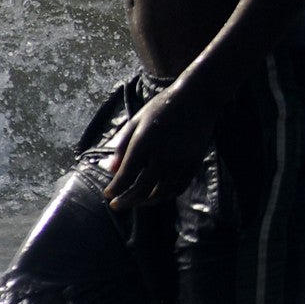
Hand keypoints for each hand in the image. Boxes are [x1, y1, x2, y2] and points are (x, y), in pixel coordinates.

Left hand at [101, 82, 218, 210]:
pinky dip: (166, 195)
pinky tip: (157, 194)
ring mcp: (180, 161)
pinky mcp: (193, 163)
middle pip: (141, 190)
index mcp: (144, 144)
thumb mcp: (136, 121)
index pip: (125, 177)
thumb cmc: (162, 107)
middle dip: (126, 201)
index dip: (114, 189)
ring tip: (137, 201)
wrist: (197, 98)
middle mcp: (162, 156)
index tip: (107, 194)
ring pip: (161, 193)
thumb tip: (111, 170)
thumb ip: (121, 145)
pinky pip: (178, 187)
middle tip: (117, 205)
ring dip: (146, 201)